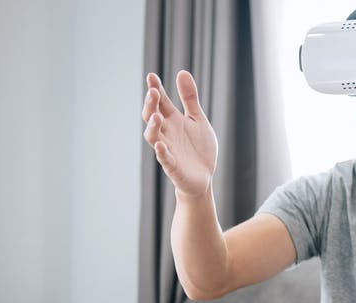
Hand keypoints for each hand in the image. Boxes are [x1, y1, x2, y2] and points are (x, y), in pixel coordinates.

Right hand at [142, 70, 217, 196]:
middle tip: (153, 92)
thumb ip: (189, 99)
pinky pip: (164, 159)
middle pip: (152, 116)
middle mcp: (166, 133)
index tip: (151, 76)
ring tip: (156, 116)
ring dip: (153, 126)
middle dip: (151, 105)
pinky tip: (161, 145)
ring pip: (153, 137)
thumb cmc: (199, 148)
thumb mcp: (197, 119)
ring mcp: (167, 149)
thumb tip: (182, 72)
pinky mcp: (172, 166)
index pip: (161, 102)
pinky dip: (162, 152)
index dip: (155, 89)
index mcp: (173, 120)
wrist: (204, 177)